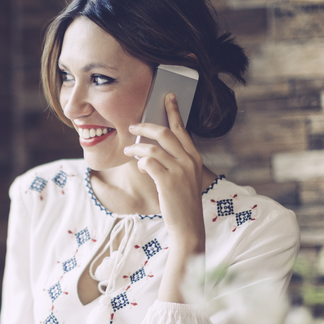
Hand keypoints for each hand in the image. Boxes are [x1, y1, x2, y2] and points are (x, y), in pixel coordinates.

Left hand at [124, 93, 205, 256]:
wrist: (188, 227)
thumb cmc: (182, 203)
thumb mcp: (185, 179)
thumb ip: (174, 162)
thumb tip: (151, 150)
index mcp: (194, 158)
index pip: (182, 129)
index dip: (174, 111)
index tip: (168, 97)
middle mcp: (189, 161)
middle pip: (166, 133)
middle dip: (146, 126)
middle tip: (132, 125)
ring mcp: (179, 171)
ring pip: (153, 147)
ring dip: (137, 146)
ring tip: (129, 150)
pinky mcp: (167, 181)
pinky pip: (148, 162)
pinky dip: (141, 162)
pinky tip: (140, 166)